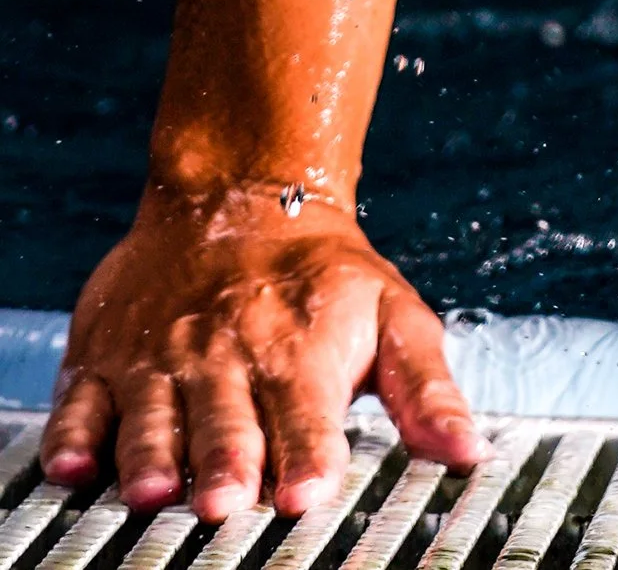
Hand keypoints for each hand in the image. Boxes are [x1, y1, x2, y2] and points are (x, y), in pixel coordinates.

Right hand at [42, 181, 480, 517]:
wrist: (239, 191)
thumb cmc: (322, 273)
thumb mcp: (393, 314)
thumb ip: (426, 389)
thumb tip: (467, 451)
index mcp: (300, 353)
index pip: (307, 417)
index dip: (308, 457)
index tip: (307, 495)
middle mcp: (227, 357)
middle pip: (225, 424)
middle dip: (226, 464)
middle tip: (225, 503)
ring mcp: (160, 360)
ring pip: (151, 418)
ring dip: (152, 455)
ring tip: (154, 490)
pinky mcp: (105, 361)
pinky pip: (81, 404)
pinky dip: (74, 436)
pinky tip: (72, 463)